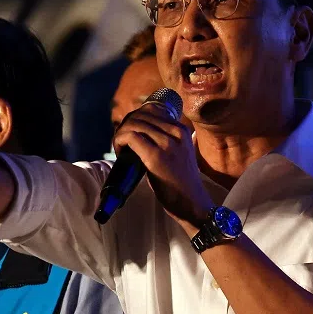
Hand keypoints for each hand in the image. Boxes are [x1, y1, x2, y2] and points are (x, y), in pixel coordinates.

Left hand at [113, 102, 212, 231]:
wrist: (193, 204)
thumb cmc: (180, 183)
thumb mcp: (177, 154)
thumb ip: (164, 141)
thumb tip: (137, 134)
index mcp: (182, 130)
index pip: (152, 110)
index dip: (134, 119)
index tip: (129, 134)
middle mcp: (177, 132)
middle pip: (141, 115)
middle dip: (125, 126)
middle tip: (121, 142)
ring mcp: (167, 143)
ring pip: (134, 124)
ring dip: (121, 134)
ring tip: (121, 149)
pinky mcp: (156, 156)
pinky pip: (131, 136)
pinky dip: (119, 141)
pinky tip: (120, 153)